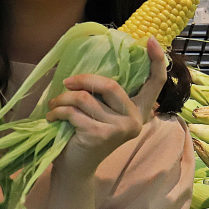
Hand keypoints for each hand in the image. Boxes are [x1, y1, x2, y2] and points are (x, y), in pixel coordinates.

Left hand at [46, 38, 167, 179]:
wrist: (76, 168)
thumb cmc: (87, 134)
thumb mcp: (102, 111)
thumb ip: (107, 94)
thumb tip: (95, 66)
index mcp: (141, 110)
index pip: (155, 82)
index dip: (156, 59)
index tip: (150, 39)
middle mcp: (136, 119)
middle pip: (110, 85)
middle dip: (83, 80)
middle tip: (66, 83)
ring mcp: (121, 128)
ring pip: (86, 98)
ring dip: (62, 99)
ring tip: (54, 105)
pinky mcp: (101, 135)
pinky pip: (74, 112)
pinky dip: (57, 111)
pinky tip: (52, 117)